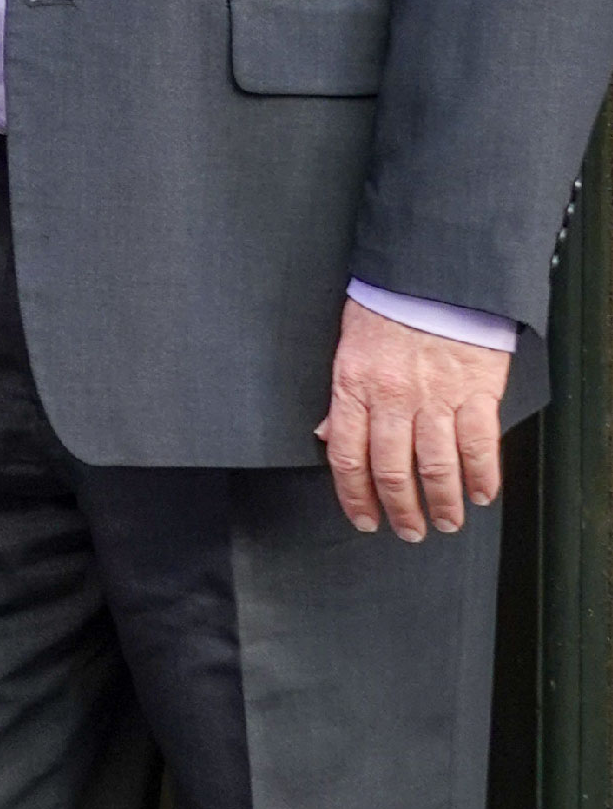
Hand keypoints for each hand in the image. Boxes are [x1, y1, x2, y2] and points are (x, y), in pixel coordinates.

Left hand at [319, 298, 509, 540]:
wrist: (431, 277)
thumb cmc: (385, 309)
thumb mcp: (348, 348)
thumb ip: (341, 397)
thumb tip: (326, 436)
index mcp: (354, 385)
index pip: (347, 454)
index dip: (354, 495)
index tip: (364, 519)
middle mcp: (393, 397)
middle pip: (393, 471)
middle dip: (401, 510)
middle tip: (409, 530)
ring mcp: (436, 398)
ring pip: (437, 467)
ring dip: (442, 504)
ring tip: (445, 522)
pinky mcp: (475, 393)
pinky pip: (479, 447)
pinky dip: (481, 478)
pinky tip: (479, 494)